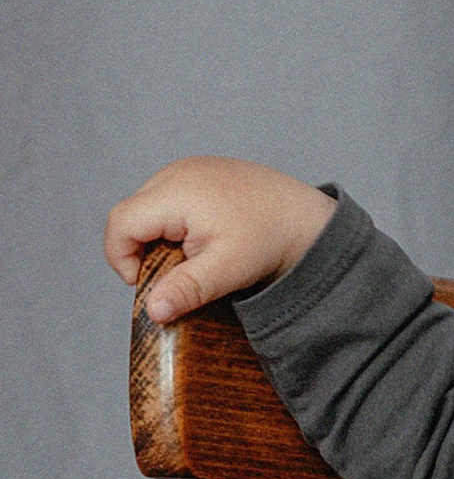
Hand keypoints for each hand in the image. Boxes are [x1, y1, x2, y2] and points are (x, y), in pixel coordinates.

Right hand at [106, 159, 333, 321]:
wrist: (307, 218)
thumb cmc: (270, 240)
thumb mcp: (226, 270)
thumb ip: (185, 289)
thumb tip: (152, 311)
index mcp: (177, 191)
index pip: (121, 223)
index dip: (121, 258)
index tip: (146, 283)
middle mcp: (177, 171)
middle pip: (131, 214)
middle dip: (141, 248)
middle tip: (177, 271)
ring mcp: (188, 167)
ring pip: (147, 206)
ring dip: (158, 235)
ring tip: (194, 253)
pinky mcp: (199, 170)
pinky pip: (166, 197)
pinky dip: (173, 221)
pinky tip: (203, 237)